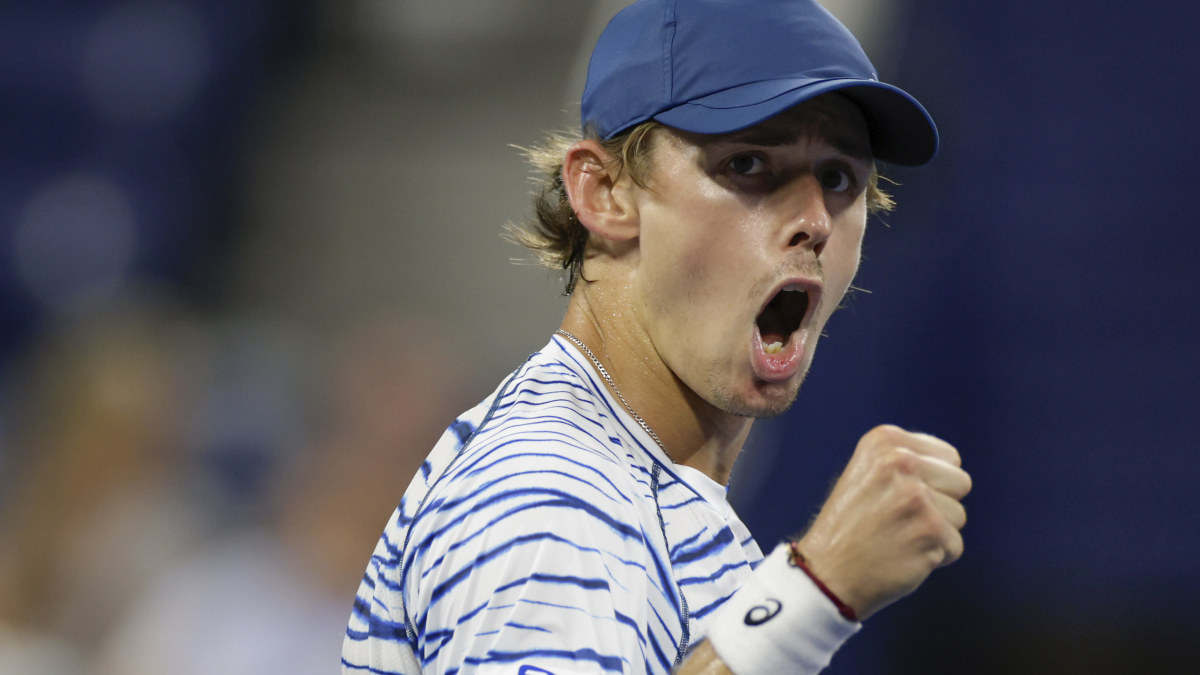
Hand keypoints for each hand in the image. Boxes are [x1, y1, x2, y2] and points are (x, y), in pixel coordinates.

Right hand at [796, 424, 971, 619]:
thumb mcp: (866, 472)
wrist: (826, 572)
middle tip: (900, 518)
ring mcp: (916, 495)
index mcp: (885, 440)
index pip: (948, 457)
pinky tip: (903, 555)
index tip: (896, 497)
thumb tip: (953, 467)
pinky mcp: (930, 530)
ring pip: (958, 515)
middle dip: (940, 504)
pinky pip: (955, 546)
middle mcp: (901, 460)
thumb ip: (907, 461)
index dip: (930, 482)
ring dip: (935, 532)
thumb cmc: (849, 526)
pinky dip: (934, 557)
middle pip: (960, 482)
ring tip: (898, 537)